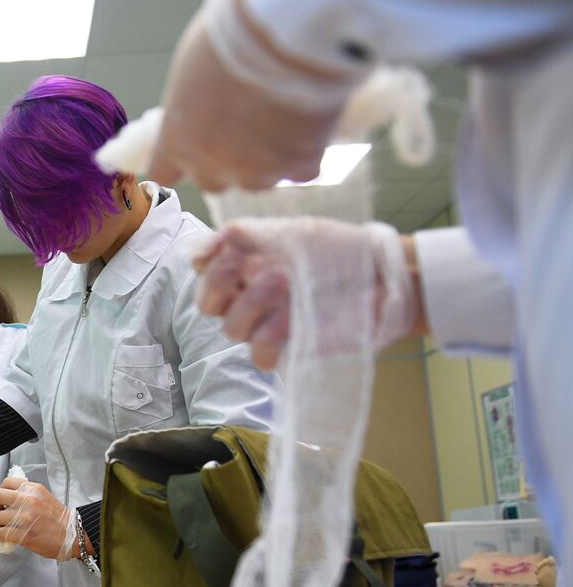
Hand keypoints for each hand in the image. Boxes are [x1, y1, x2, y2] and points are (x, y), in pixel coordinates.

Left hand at [0, 476, 75, 561]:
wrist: (72, 535)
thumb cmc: (59, 519)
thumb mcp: (44, 496)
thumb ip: (28, 494)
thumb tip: (10, 496)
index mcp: (33, 489)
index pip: (7, 482)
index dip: (0, 491)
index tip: (0, 499)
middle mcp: (28, 501)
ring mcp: (25, 518)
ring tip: (2, 527)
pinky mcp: (23, 534)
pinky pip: (0, 533)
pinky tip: (2, 537)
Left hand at [148, 13, 337, 191]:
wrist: (288, 32)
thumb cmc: (231, 35)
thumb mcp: (192, 67)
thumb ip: (191, 103)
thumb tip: (197, 106)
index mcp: (177, 140)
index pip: (164, 174)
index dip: (178, 162)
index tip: (189, 148)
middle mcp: (212, 163)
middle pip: (213, 181)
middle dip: (224, 160)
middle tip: (241, 126)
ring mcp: (257, 170)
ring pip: (259, 179)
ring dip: (266, 158)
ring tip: (280, 119)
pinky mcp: (299, 165)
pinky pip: (301, 170)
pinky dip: (305, 151)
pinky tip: (309, 124)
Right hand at [192, 219, 421, 369]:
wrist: (384, 274)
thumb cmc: (340, 249)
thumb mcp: (294, 232)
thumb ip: (250, 235)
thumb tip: (213, 241)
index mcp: (246, 268)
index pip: (202, 269)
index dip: (203, 260)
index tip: (221, 246)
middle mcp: (250, 298)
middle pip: (207, 304)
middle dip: (217, 283)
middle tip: (241, 265)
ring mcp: (268, 325)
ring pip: (232, 329)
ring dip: (251, 304)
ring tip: (283, 282)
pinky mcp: (289, 350)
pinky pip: (261, 354)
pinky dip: (270, 336)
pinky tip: (292, 319)